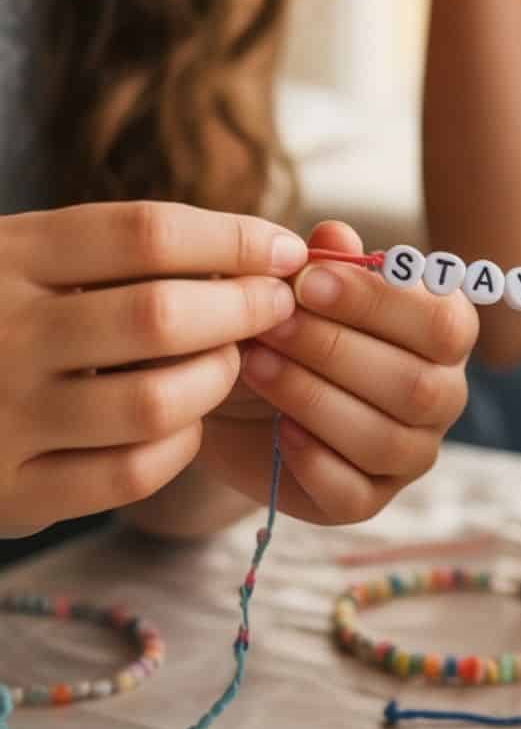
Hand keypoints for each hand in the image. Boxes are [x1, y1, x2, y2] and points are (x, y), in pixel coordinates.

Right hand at [0, 203, 304, 538]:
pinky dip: (180, 445)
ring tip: (228, 361)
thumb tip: (261, 251)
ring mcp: (5, 418)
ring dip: (217, 378)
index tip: (283, 249)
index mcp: (9, 256)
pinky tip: (185, 421)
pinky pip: (131, 473)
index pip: (144, 234)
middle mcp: (2, 334)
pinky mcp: (13, 494)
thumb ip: (120, 249)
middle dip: (242, 308)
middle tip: (275, 306)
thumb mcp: (28, 258)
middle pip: (159, 315)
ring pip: (155, 401)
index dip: (232, 238)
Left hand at [220, 220, 473, 524]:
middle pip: (418, 385)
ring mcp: (410, 455)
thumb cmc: (283, 322)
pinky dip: (315, 462)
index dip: (378, 303)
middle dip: (335, 350)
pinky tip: (277, 430)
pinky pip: (355, 495)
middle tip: (270, 324)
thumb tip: (333, 235)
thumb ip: (320, 259)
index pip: (443, 323)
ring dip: (315, 398)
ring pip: (386, 440)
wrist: (234, 389)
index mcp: (444, 333)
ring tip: (256, 366)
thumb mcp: (294, 283)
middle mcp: (442, 395)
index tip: (307, 282)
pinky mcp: (368, 500)